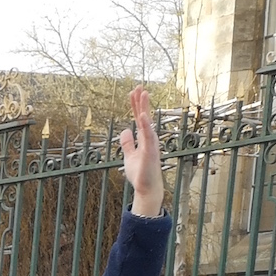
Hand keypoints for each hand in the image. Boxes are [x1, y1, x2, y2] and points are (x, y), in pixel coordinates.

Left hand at [119, 85, 163, 218]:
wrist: (146, 189)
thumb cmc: (140, 174)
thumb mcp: (129, 156)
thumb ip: (127, 143)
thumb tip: (124, 130)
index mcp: (143, 138)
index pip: (138, 118)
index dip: (136, 105)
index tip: (134, 92)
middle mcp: (148, 139)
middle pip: (144, 117)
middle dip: (141, 102)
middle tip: (138, 87)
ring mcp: (150, 145)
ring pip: (147, 123)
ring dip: (145, 109)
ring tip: (143, 94)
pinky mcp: (150, 152)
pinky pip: (148, 137)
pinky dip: (145, 126)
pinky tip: (142, 116)